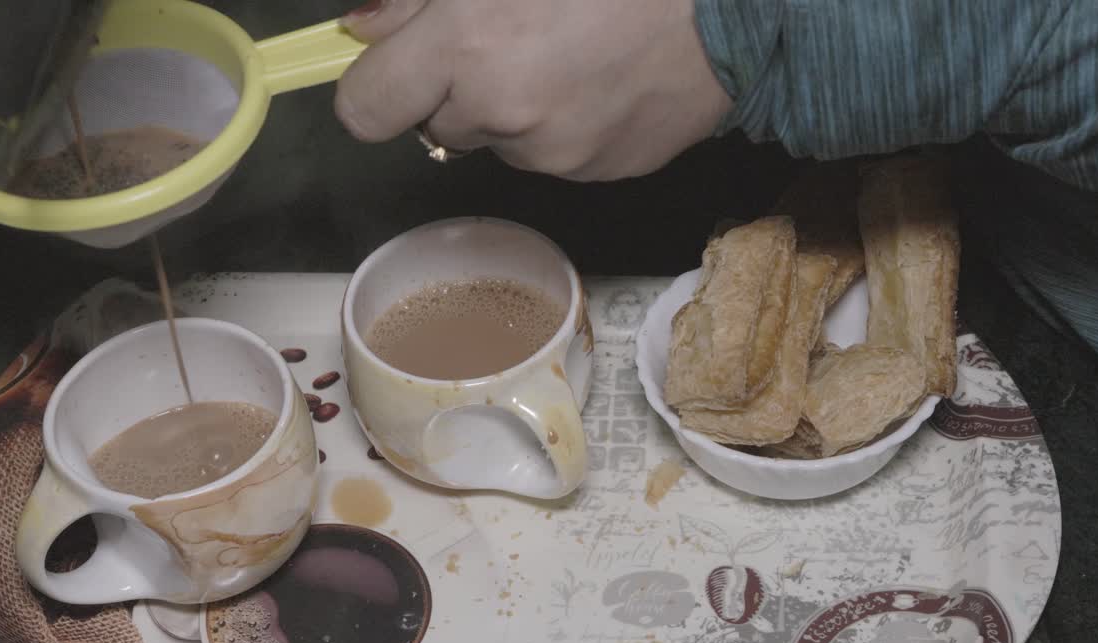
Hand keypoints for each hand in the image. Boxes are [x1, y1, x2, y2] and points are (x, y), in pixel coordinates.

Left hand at [335, 0, 732, 180]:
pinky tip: (601, 79)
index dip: (373, 89)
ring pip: (497, 141)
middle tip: (504, 40)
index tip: (391, 71)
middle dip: (454, 88)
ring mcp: (554, 153)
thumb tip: (366, 28)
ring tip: (568, 53)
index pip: (365, 110)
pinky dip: (563, 125)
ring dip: (512, 107)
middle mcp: (503, 111)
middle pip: (433, 127)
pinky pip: (552, 157)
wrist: (732, 4)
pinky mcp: (598, 172)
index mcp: (467, 47)